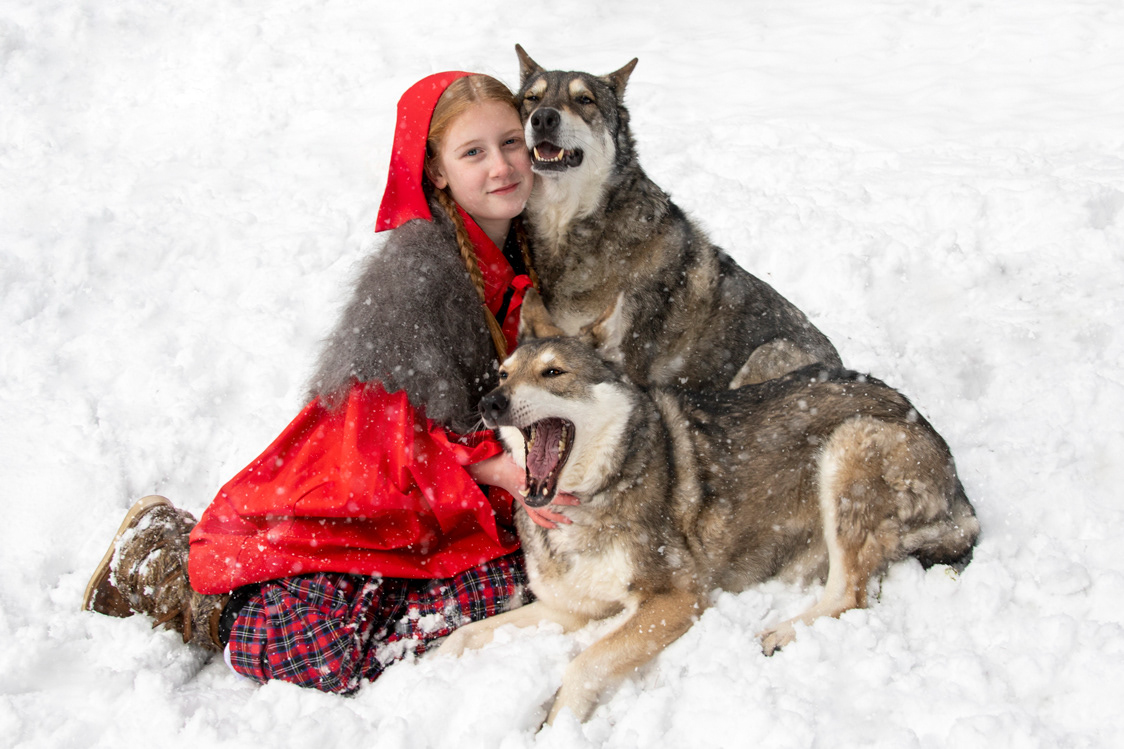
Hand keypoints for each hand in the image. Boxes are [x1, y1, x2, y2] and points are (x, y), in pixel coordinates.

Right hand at [466, 453, 580, 528]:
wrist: (497, 470)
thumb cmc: (511, 461)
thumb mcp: (523, 456)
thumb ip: (538, 459)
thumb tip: (556, 458)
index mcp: (528, 480)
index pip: (548, 488)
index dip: (561, 491)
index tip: (573, 491)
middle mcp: (528, 493)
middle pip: (549, 502)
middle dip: (565, 503)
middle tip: (578, 502)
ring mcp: (527, 501)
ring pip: (543, 514)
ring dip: (557, 518)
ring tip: (569, 521)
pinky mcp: (525, 504)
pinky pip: (535, 518)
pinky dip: (545, 523)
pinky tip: (554, 526)